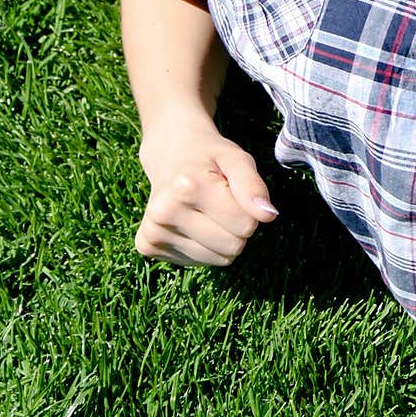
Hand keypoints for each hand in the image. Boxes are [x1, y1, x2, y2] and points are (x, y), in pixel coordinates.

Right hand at [135, 122, 276, 266]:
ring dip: (221, 239)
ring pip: (217, 259)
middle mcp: (164, 212)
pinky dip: (203, 246)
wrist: (169, 153)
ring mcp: (153, 232)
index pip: (245, 226)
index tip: (234, 193)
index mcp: (187, 187)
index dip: (249, 211)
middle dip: (237, 227)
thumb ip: (254, 186)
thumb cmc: (209, 157)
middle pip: (232, 247)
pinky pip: (198, 263)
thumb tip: (268, 216)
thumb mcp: (237, 159)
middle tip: (221, 203)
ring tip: (206, 211)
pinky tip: (191, 221)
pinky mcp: (147, 246)